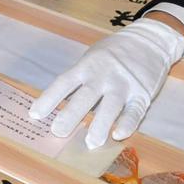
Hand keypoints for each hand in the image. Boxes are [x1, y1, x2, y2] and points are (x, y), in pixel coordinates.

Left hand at [29, 18, 183, 148]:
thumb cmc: (113, 53)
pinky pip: (135, 111)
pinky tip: (118, 135)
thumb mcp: (92, 58)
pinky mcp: (142, 93)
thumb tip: (59, 105)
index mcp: (87, 66)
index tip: (35, 115)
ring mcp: (124, 84)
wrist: (149, 40)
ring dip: (100, 125)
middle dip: (71, 115)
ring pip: (110, 106)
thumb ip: (79, 79)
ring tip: (90, 143)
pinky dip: (127, 123)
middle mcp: (103, 75)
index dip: (49, 99)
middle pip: (85, 96)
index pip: (64, 83)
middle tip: (57, 132)